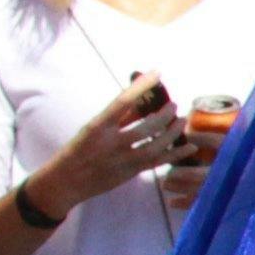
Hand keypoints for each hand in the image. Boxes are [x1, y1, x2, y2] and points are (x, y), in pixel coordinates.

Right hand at [32, 77, 183, 215]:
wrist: (65, 182)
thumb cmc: (78, 150)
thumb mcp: (93, 128)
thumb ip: (118, 117)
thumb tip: (142, 102)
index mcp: (98, 126)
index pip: (123, 101)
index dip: (142, 86)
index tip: (157, 73)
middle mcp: (111, 143)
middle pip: (146, 126)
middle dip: (164, 114)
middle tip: (174, 106)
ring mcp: (122, 160)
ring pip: (155, 145)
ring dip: (172, 132)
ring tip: (182, 121)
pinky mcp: (131, 173)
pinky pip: (158, 162)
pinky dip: (175, 153)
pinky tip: (189, 146)